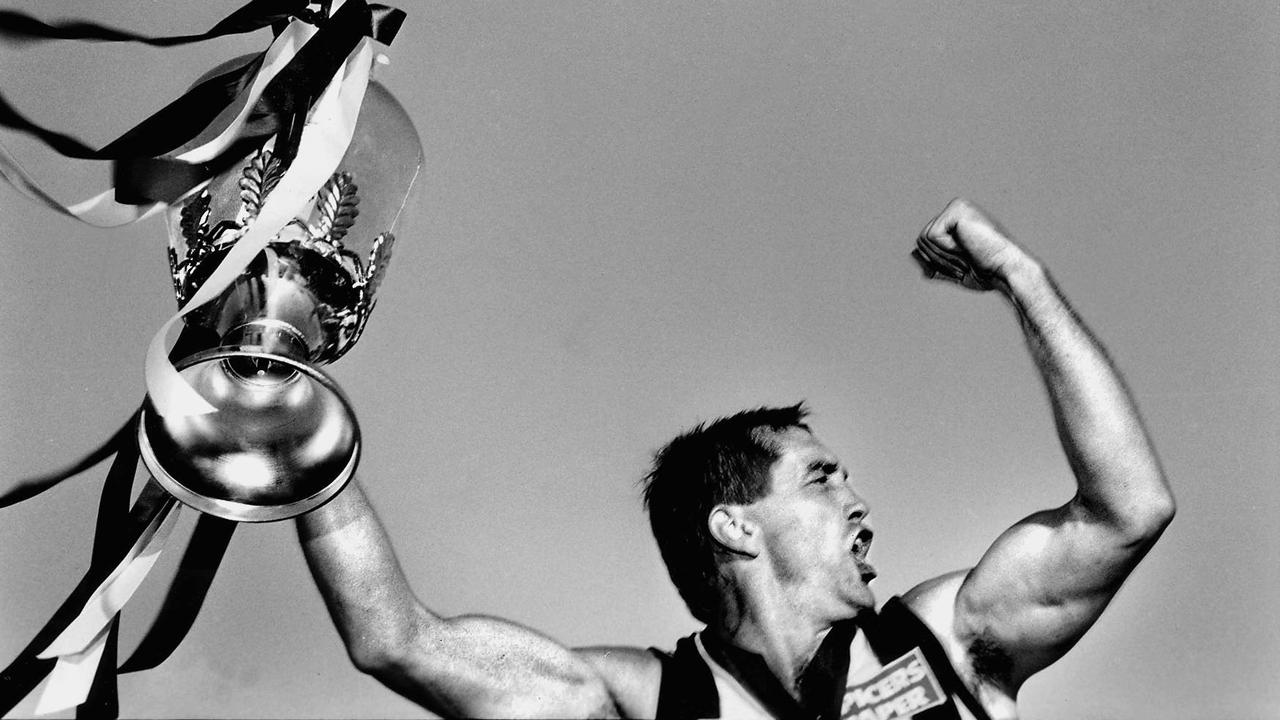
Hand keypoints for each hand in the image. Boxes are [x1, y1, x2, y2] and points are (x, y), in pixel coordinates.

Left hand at [911, 198, 1031, 292]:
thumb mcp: (953, 269)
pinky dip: (947, 248)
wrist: (1006, 270)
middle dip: (939, 259)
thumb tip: (912, 254)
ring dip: (944, 255)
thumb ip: (933, 263)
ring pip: (923, 239)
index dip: (939, 262)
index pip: (925, 244)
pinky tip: (968, 247)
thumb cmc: (987, 272)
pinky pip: (932, 235)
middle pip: (920, 241)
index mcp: (955, 221)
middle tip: (967, 260)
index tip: (965, 264)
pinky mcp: (957, 209)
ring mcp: (956, 207)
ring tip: (968, 254)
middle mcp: (955, 209)